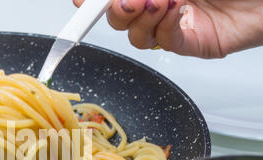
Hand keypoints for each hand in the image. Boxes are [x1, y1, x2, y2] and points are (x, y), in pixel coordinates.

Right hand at [73, 0, 262, 57]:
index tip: (81, 2)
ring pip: (136, 35)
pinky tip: (178, 10)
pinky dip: (165, 27)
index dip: (90, 2)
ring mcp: (173, 22)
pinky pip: (164, 42)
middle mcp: (158, 1)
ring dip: (142, 17)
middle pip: (115, 17)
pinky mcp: (190, 42)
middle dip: (115, 9)